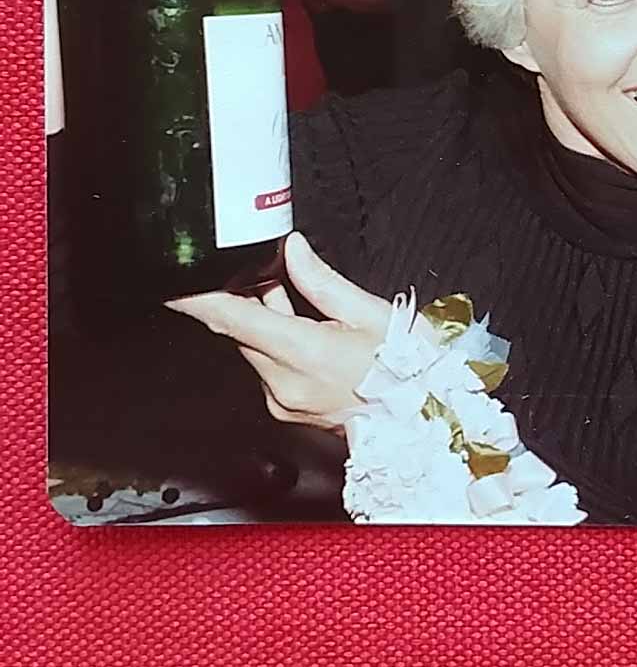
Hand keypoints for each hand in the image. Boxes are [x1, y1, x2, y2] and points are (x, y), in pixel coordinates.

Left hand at [165, 232, 391, 432]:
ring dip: (264, 322)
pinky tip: (302, 330)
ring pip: (256, 350)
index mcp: (306, 353)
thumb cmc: (409, 367)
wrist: (426, 416)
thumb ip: (321, 281)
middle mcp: (286, 383)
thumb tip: (292, 250)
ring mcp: (286, 401)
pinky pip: (269, 368)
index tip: (179, 286)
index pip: (235, 320)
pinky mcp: (290, 410)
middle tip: (265, 272)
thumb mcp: (371, 312)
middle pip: (244, 333)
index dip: (202, 300)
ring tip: (291, 298)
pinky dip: (276, 346)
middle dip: (247, 301)